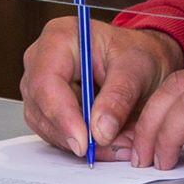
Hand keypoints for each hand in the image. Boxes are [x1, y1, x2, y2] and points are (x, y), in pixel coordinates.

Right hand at [21, 17, 183, 156]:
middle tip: (109, 147)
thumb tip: (100, 131)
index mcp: (59, 36)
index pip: (46, 81)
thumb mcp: (136, 68)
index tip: (84, 141)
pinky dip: (82, 143)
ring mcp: (41, 85)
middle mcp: (42, 59)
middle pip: (41, 106)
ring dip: (80, 142)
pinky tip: (108, 142)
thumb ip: (119, 97)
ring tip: (118, 143)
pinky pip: (56, 134)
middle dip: (74, 133)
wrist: (143, 60)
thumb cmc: (137, 52)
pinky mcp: (48, 107)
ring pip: (46, 125)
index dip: (62, 115)